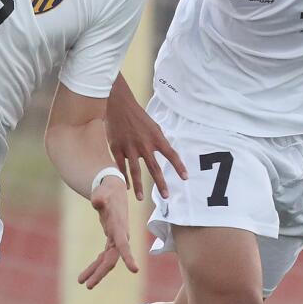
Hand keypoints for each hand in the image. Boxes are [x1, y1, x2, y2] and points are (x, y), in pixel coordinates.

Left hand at [76, 178, 137, 289]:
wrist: (112, 189)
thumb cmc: (107, 190)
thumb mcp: (103, 192)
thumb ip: (100, 198)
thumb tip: (96, 201)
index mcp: (119, 226)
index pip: (123, 243)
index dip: (128, 256)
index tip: (135, 270)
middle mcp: (120, 235)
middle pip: (112, 258)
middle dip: (101, 272)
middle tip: (87, 286)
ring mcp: (116, 238)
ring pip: (107, 260)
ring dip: (96, 271)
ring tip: (80, 281)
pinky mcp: (111, 239)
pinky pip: (104, 256)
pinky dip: (95, 264)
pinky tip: (86, 273)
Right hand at [107, 82, 186, 199]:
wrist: (119, 105)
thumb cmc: (138, 116)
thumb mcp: (154, 125)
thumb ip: (158, 139)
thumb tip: (164, 151)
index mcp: (156, 137)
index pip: (171, 154)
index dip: (179, 166)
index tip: (185, 177)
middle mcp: (144, 144)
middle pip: (154, 168)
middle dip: (160, 183)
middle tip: (166, 196)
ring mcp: (130, 147)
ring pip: (136, 171)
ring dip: (139, 186)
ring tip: (141, 198)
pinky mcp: (117, 148)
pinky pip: (121, 167)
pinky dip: (124, 178)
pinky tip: (126, 186)